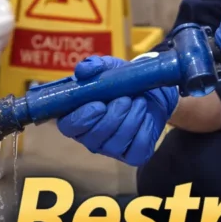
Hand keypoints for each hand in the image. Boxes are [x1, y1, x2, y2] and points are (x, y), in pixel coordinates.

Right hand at [56, 56, 178, 166]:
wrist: (151, 91)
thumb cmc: (122, 82)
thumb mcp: (108, 68)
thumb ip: (93, 66)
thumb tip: (83, 70)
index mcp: (77, 118)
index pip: (69, 127)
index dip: (83, 118)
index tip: (99, 104)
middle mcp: (91, 138)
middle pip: (95, 137)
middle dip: (114, 115)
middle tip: (126, 98)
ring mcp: (111, 149)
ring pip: (117, 143)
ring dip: (132, 118)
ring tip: (139, 102)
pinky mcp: (133, 155)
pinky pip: (137, 148)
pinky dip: (144, 128)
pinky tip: (146, 116)